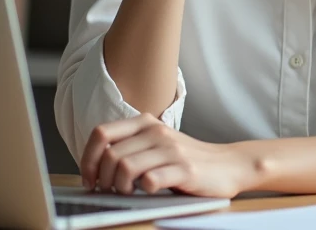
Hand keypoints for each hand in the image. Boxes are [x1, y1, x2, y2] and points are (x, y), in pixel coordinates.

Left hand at [80, 114, 254, 197]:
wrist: (227, 165)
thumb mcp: (156, 144)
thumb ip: (130, 146)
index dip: (87, 159)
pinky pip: (151, 181)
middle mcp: (157, 131)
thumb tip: (94, 165)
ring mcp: (171, 150)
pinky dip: (144, 190)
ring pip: (126, 168)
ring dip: (121, 187)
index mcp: (145, 122)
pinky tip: (150, 192)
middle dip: (104, 179)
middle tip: (111, 191)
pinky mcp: (185, 170)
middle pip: (111, 155)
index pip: (101, 133)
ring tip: (129, 193)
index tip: (89, 178)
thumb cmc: (186, 159)